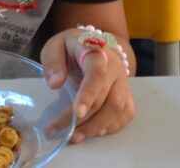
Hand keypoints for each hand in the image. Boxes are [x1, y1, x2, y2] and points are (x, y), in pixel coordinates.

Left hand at [40, 28, 135, 142]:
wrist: (92, 43)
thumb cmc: (70, 47)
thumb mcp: (55, 47)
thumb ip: (53, 62)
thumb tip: (54, 84)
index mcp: (96, 52)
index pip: (97, 73)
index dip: (88, 94)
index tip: (77, 112)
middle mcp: (115, 68)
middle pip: (107, 98)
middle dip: (86, 119)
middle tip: (64, 132)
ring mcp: (123, 82)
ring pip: (118, 109)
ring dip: (97, 126)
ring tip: (76, 137)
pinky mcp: (126, 93)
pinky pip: (126, 114)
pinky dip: (112, 127)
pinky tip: (94, 132)